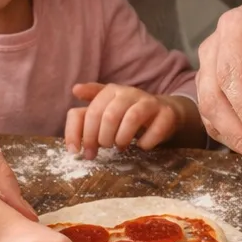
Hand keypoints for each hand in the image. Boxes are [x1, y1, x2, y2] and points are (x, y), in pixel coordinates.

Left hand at [64, 83, 200, 157]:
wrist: (163, 113)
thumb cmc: (127, 114)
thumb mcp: (105, 110)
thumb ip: (87, 108)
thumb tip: (75, 90)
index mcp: (110, 91)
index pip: (88, 112)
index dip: (78, 134)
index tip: (77, 151)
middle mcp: (129, 92)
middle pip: (109, 116)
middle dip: (102, 138)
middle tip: (103, 148)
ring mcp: (149, 102)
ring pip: (131, 118)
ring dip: (122, 138)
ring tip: (120, 146)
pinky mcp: (167, 114)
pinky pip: (155, 129)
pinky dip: (146, 142)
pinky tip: (142, 146)